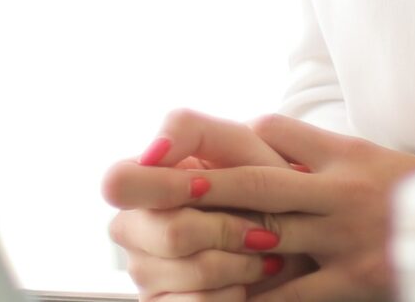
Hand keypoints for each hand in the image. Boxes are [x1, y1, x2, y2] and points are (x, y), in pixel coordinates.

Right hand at [102, 108, 308, 299]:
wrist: (296, 241)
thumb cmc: (266, 183)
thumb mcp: (239, 144)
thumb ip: (189, 130)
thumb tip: (151, 153)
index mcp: (140, 180)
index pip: (118, 183)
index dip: (163, 187)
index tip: (206, 186)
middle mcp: (132, 228)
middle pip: (168, 233)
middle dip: (226, 229)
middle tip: (261, 228)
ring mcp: (144, 272)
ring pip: (191, 273)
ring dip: (242, 263)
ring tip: (262, 253)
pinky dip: (236, 292)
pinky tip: (246, 281)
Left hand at [177, 114, 414, 301]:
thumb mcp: (380, 160)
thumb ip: (329, 155)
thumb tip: (273, 142)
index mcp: (344, 154)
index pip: (276, 132)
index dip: (232, 138)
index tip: (186, 145)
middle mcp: (338, 189)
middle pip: (255, 180)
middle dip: (199, 181)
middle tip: (147, 180)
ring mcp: (344, 235)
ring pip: (267, 233)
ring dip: (216, 238)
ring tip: (167, 240)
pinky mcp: (354, 279)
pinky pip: (294, 292)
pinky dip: (258, 298)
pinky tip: (222, 298)